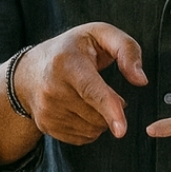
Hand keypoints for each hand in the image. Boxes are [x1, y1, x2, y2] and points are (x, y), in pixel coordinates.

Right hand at [14, 23, 146, 143]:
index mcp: (66, 62)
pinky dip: (89, 127)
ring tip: (89, 96)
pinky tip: (79, 108)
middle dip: (111, 108)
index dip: (109, 109)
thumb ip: (127, 49)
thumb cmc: (72, 49)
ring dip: (101, 119)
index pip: (90, 90)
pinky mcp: (46, 125)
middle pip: (97, 114)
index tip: (121, 129)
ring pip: (92, 129)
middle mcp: (52, 88)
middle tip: (102, 88)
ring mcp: (47, 110)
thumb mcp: (100, 34)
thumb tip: (141, 80)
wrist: (29, 71)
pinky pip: (82, 137)